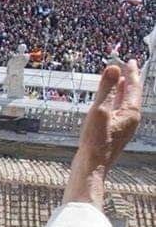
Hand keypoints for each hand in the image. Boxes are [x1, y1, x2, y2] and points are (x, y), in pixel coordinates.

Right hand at [64, 60, 141, 207]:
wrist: (92, 165)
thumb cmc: (96, 141)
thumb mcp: (99, 110)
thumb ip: (106, 88)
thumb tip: (113, 67)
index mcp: (131, 114)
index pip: (133, 87)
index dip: (132, 73)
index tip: (130, 61)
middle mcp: (130, 119)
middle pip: (131, 94)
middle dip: (129, 79)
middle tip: (127, 66)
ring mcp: (122, 126)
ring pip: (124, 102)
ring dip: (122, 89)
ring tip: (120, 78)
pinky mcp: (114, 130)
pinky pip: (118, 109)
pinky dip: (115, 99)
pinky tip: (109, 99)